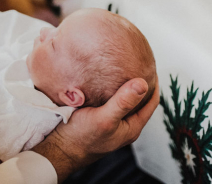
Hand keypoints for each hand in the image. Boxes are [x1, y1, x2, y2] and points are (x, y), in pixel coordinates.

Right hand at [32, 75, 159, 179]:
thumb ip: (123, 102)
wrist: (57, 149)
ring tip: (120, 65)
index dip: (154, 83)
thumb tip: (143, 82)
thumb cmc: (81, 137)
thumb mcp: (104, 118)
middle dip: (138, 82)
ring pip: (122, 99)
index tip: (151, 64)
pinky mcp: (97, 118)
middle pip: (138, 99)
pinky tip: (102, 77)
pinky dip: (108, 88)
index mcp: (132, 127)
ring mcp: (110, 122)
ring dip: (122, 84)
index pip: (151, 102)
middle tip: (136, 61)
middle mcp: (123, 125)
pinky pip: (108, 100)